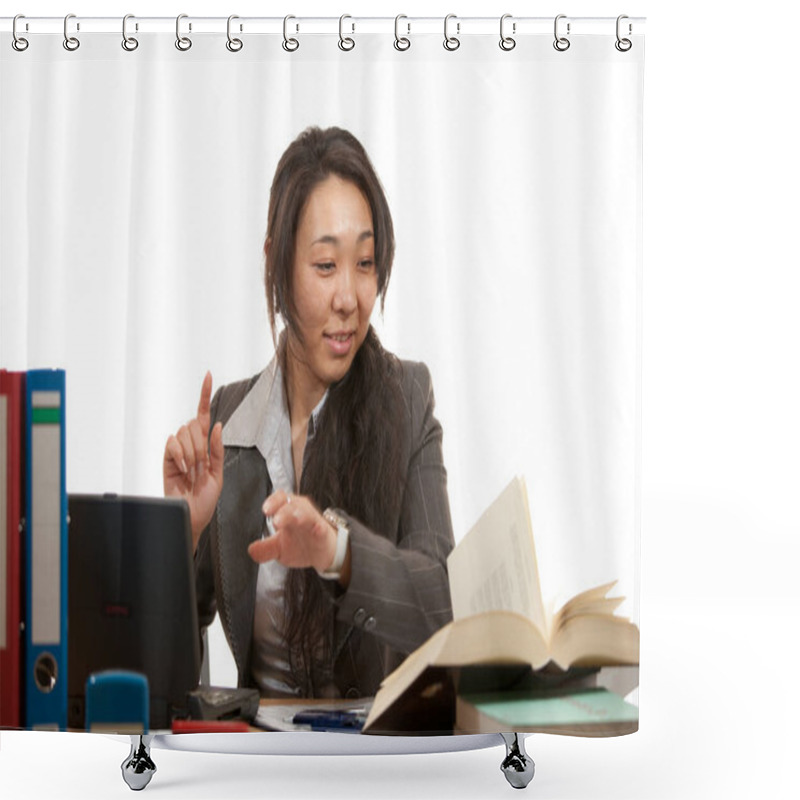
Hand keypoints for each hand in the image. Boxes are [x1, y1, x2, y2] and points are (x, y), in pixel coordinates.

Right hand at [163, 371, 223, 549]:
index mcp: (205, 445)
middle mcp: (190, 444)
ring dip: (192, 453)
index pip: (203, 414)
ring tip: (192, 471)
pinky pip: (172, 443)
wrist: (191, 515)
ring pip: (184, 433)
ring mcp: (177, 450)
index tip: (208, 375)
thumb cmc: (205, 498)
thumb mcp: (218, 473)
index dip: (205, 395)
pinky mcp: (166, 458)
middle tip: (201, 467)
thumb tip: (216, 425)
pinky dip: (180, 455)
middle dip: (201, 446)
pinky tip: (183, 470)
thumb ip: (217, 449)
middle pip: (194, 425)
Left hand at [247, 490, 336, 573]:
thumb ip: (265, 549)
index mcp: (286, 510)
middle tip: (276, 521)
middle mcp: (300, 511)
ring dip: (299, 515)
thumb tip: (251, 550)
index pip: (279, 498)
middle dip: (284, 510)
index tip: (265, 510)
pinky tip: (315, 530)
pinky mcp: (323, 531)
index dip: (272, 501)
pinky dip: (318, 527)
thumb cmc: (299, 544)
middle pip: (292, 503)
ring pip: (306, 512)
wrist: (322, 552)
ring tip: (293, 521)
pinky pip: (321, 526)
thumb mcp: (278, 548)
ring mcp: (312, 520)